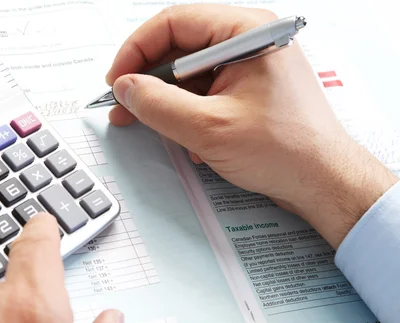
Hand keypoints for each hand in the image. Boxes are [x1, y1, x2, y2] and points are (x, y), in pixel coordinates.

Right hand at [106, 4, 397, 247]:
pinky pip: (205, 90)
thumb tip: (125, 88)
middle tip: (124, 104)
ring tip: (146, 123)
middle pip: (180, 46)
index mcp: (246, 32)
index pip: (174, 22)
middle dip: (147, 77)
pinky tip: (184, 137)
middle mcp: (249, 41)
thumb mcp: (208, 129)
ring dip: (165, 98)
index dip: (136, 50)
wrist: (323, 182)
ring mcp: (249, 66)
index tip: (116, 79)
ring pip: (189, 72)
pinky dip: (186, 110)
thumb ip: (158, 104)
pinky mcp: (248, 90)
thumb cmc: (285, 151)